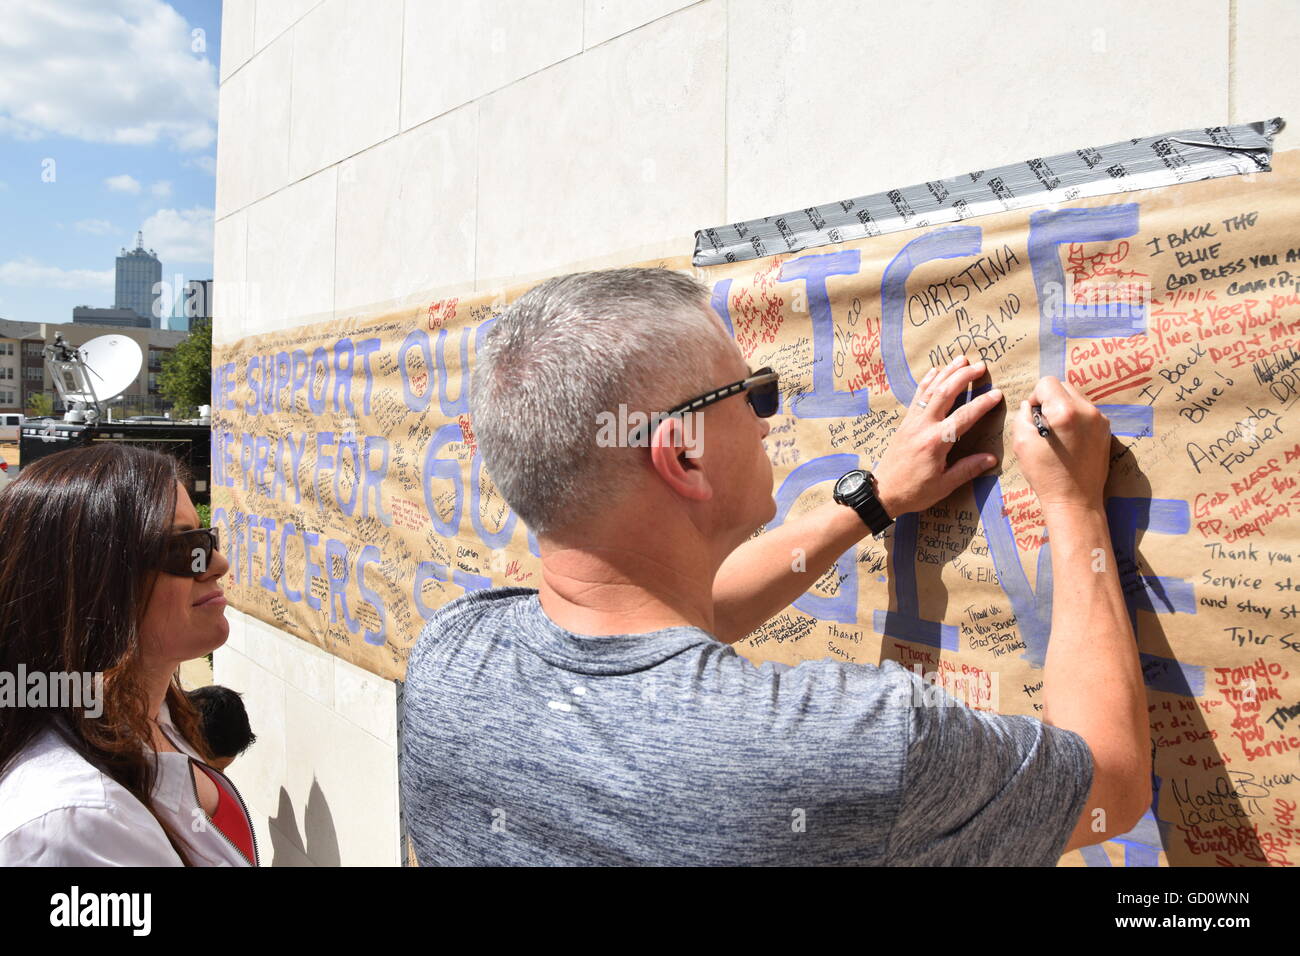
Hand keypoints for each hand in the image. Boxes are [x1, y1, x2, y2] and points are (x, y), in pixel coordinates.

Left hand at [872, 356, 1001, 516]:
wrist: (882, 492)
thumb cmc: (914, 492)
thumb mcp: (944, 485)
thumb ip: (967, 469)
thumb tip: (991, 458)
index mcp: (936, 442)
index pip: (964, 417)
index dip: (981, 404)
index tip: (996, 393)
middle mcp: (923, 426)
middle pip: (945, 394)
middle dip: (963, 377)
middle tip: (980, 365)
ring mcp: (912, 422)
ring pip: (930, 390)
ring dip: (947, 373)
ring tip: (961, 359)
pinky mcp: (905, 423)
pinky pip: (917, 397)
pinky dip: (927, 382)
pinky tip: (935, 371)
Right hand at [1011, 376, 1111, 509]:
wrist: (1075, 501)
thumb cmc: (1045, 474)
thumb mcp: (1021, 443)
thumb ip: (1022, 416)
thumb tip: (1029, 405)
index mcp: (1065, 412)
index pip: (1047, 383)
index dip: (1034, 397)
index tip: (1033, 416)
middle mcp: (1087, 410)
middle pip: (1063, 386)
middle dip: (1050, 399)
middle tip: (1043, 424)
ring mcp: (1100, 420)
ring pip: (1076, 398)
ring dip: (1063, 408)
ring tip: (1057, 434)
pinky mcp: (1106, 430)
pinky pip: (1086, 412)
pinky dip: (1075, 419)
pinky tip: (1070, 441)